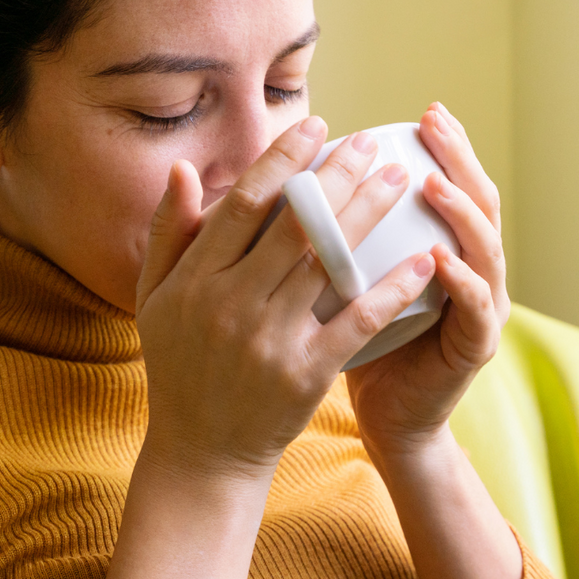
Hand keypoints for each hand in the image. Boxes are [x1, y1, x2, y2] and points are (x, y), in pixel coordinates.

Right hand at [132, 116, 438, 480]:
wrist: (203, 452)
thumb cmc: (180, 367)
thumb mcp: (155, 299)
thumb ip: (168, 233)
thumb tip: (186, 170)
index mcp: (195, 280)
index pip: (245, 205)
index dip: (283, 160)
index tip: (316, 126)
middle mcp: (231, 305)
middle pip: (295, 225)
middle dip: (339, 176)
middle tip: (373, 142)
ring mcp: (271, 340)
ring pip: (329, 264)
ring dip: (369, 216)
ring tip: (401, 180)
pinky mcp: (307, 374)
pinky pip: (357, 321)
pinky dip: (392, 289)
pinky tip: (423, 260)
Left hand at [344, 103, 510, 460]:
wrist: (385, 419)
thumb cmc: (357, 344)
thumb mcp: (342, 279)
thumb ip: (331, 233)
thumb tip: (289, 177)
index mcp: (446, 247)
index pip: (453, 184)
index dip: (446, 147)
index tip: (424, 112)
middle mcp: (473, 270)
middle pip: (479, 202)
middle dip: (460, 159)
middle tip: (436, 124)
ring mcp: (481, 308)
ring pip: (485, 247)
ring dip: (461, 212)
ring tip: (433, 183)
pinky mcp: (476, 346)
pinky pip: (476, 307)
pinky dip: (461, 280)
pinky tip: (439, 257)